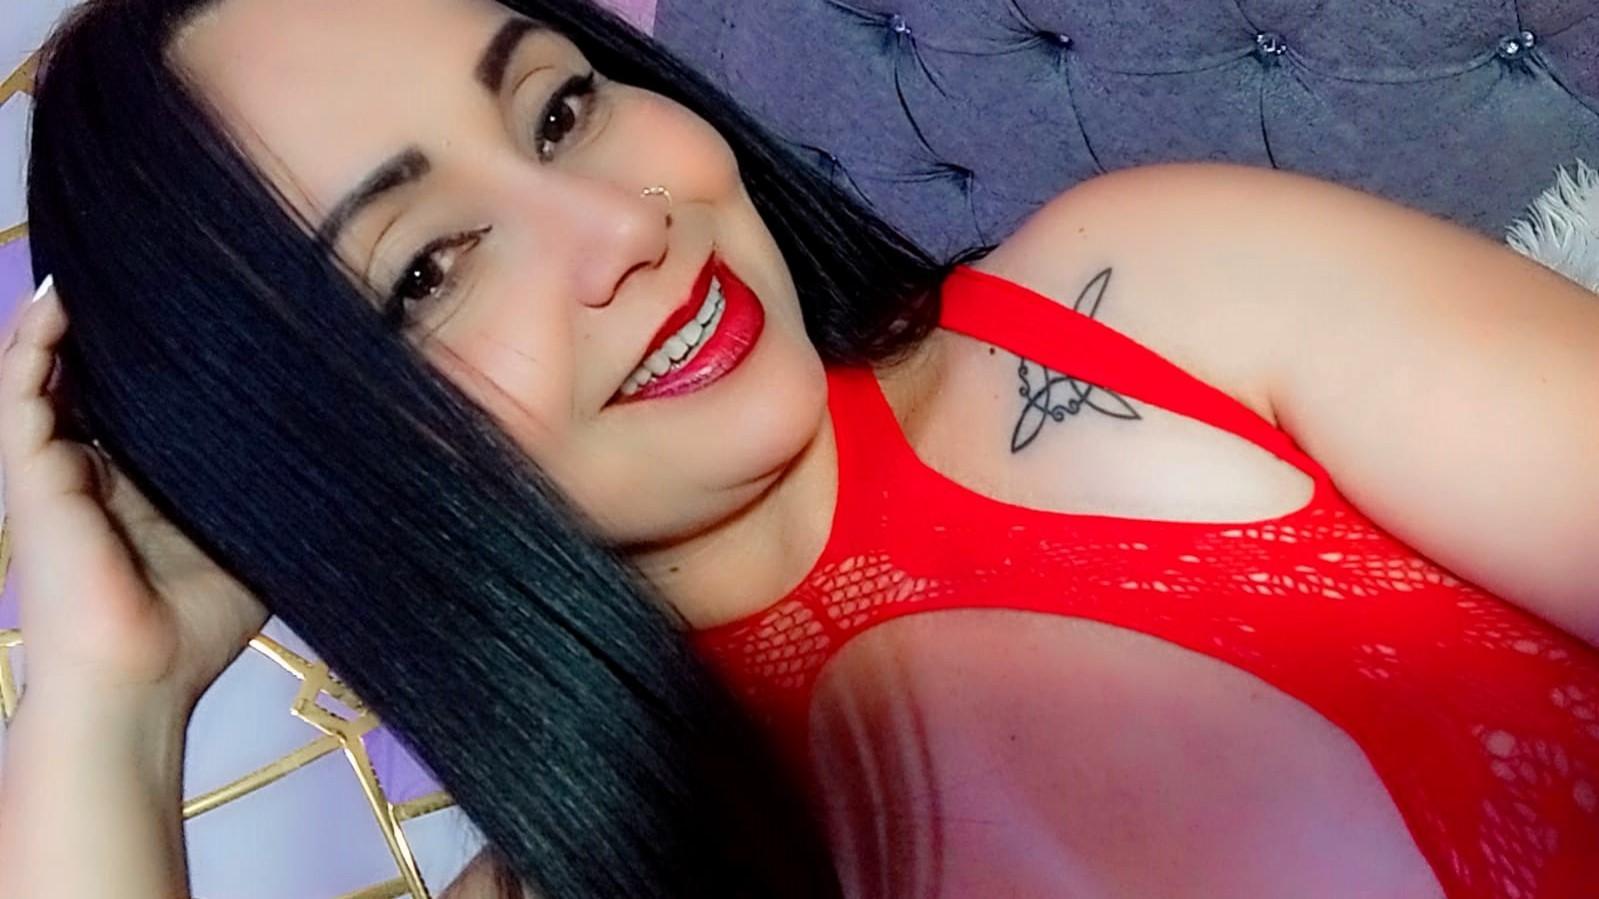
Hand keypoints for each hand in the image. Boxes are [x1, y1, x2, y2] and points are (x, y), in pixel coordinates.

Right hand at [0, 278, 267, 710]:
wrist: (139, 681)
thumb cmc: (192, 632)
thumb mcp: (246, 549)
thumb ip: (266, 500)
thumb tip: (336, 457)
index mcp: (135, 489)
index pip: (136, 407)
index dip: (153, 361)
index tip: (195, 309)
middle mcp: (90, 473)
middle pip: (89, 382)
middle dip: (106, 331)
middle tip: (146, 271)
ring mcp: (55, 471)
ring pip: (46, 375)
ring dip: (60, 324)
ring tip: (88, 271)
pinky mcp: (30, 474)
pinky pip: (22, 391)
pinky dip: (33, 344)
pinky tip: (57, 302)